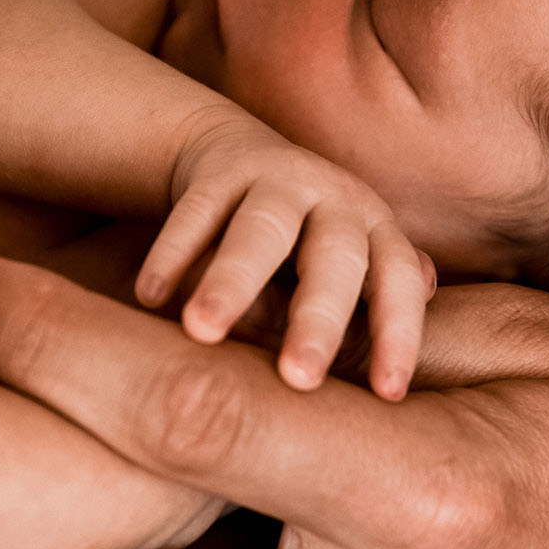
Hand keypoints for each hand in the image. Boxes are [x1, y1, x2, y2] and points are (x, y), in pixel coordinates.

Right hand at [136, 120, 430, 399]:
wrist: (237, 155)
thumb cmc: (302, 240)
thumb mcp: (349, 266)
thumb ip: (372, 309)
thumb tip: (398, 382)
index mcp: (375, 230)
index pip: (397, 281)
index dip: (398, 333)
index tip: (388, 394)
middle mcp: (335, 199)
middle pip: (335, 257)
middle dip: (318, 319)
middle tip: (298, 379)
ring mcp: (277, 178)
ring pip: (260, 229)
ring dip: (233, 281)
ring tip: (202, 332)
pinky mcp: (219, 170)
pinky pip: (195, 211)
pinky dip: (172, 254)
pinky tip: (151, 297)